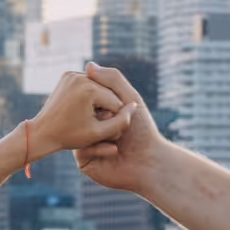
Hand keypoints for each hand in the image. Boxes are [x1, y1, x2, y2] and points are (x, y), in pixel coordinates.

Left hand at [28, 68, 131, 162]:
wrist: (42, 132)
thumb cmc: (69, 136)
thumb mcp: (98, 133)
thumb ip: (120, 122)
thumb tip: (134, 107)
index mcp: (89, 89)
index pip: (115, 103)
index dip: (115, 119)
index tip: (108, 130)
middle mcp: (80, 77)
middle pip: (108, 93)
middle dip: (107, 108)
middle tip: (100, 124)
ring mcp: (72, 74)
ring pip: (99, 88)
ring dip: (101, 101)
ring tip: (94, 117)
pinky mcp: (68, 75)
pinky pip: (88, 85)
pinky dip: (91, 95)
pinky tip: (87, 108)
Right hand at [73, 62, 163, 192]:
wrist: (149, 164)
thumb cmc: (142, 131)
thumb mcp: (130, 100)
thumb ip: (112, 80)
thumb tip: (88, 65)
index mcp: (99, 114)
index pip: (87, 99)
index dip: (99, 100)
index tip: (117, 108)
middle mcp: (89, 128)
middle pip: (80, 115)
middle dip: (103, 117)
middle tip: (119, 125)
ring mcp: (85, 145)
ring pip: (79, 133)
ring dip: (102, 133)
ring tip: (120, 138)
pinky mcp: (84, 162)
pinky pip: (81, 150)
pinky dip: (99, 148)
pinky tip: (115, 150)